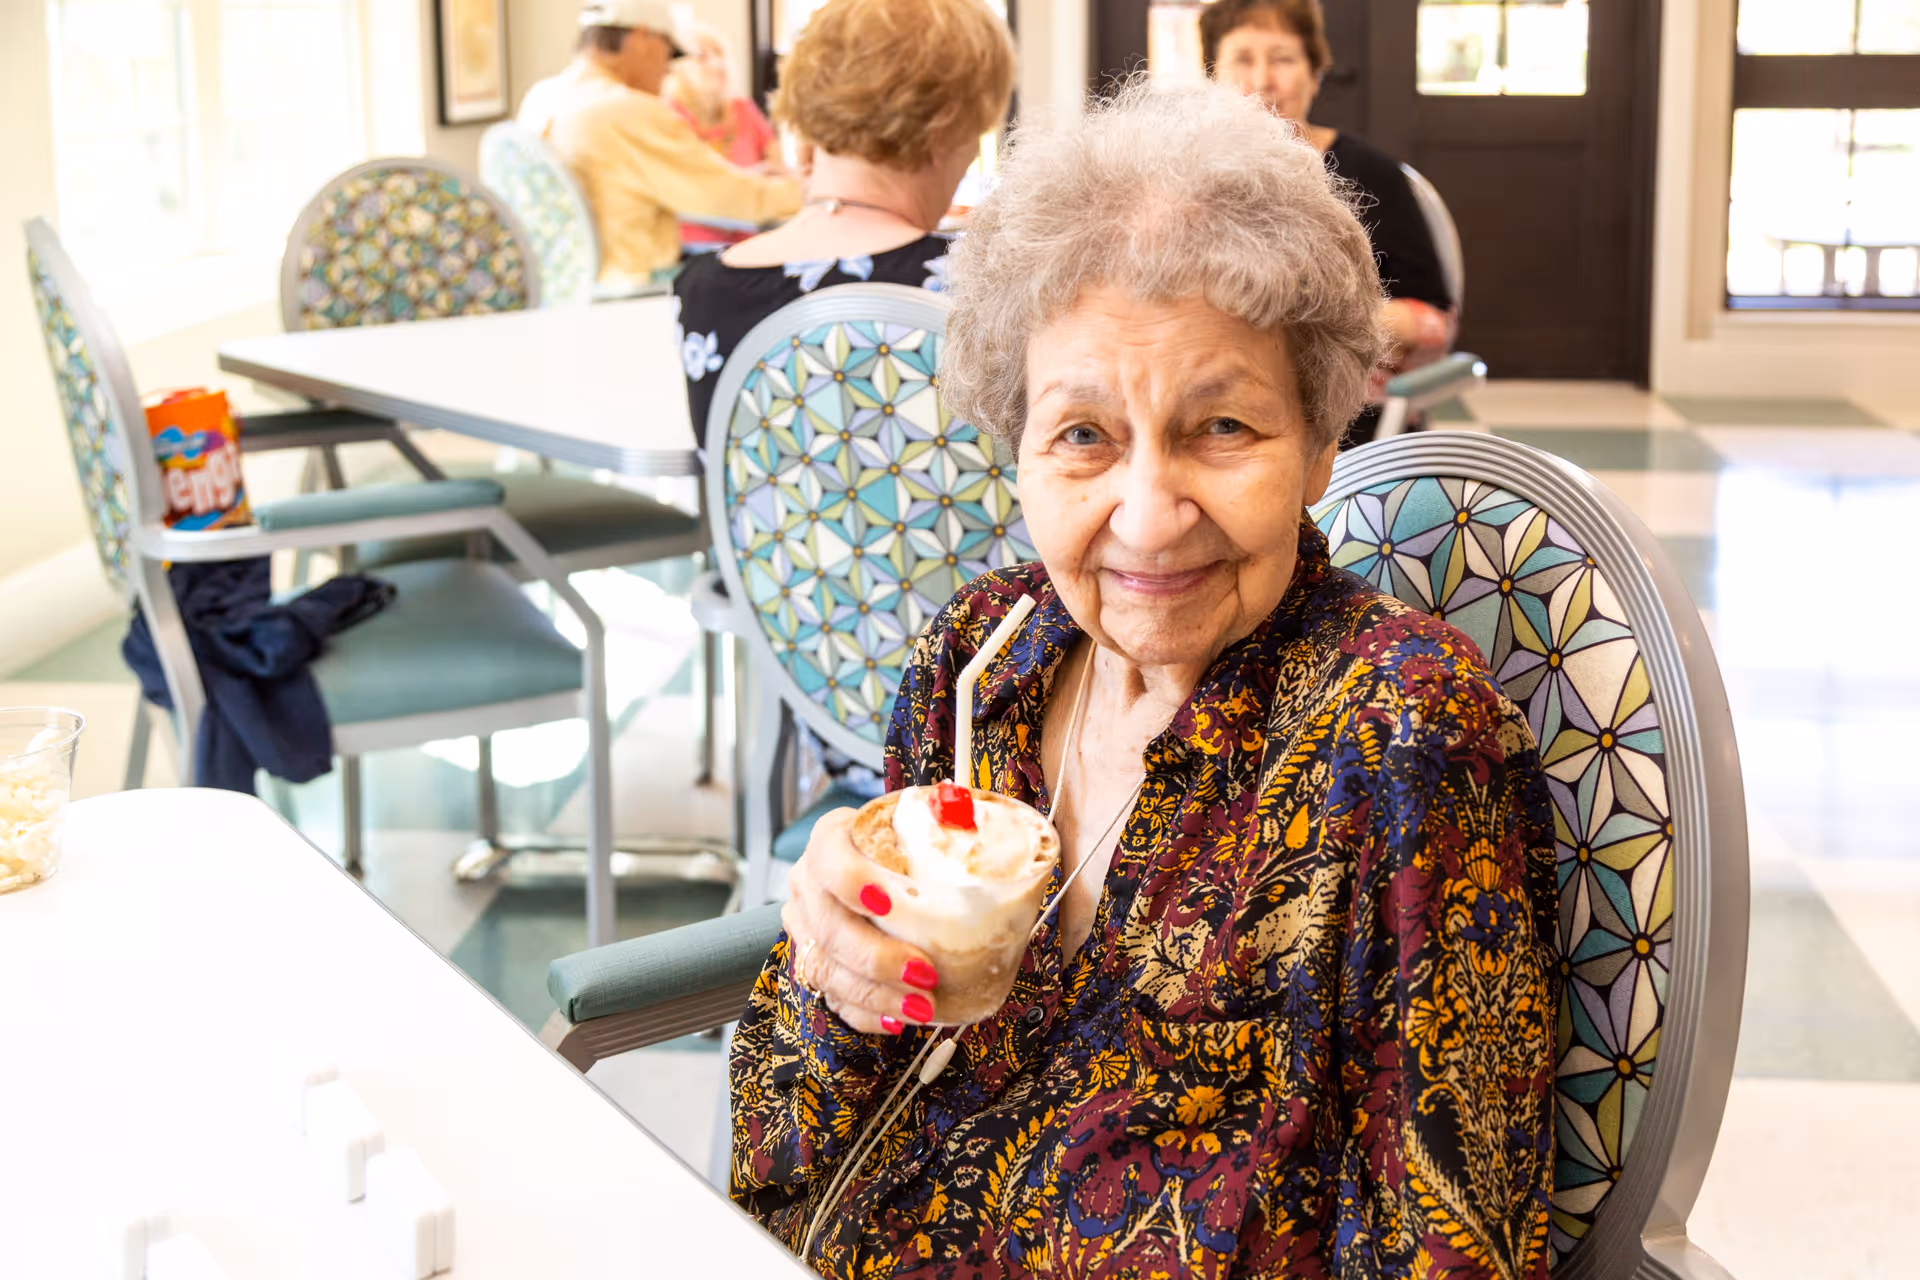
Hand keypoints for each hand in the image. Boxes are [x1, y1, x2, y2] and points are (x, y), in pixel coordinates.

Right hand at [783, 807, 940, 1034]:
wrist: (882, 871)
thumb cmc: (905, 850)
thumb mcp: (920, 826)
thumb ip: (942, 820)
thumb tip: (962, 810)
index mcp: (831, 841)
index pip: (827, 857)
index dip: (850, 879)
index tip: (887, 901)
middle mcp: (809, 884)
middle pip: (828, 927)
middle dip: (875, 957)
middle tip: (925, 973)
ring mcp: (805, 929)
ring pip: (825, 969)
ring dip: (875, 995)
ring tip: (922, 1007)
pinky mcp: (813, 964)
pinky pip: (833, 999)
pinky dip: (867, 1015)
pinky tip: (897, 1022)